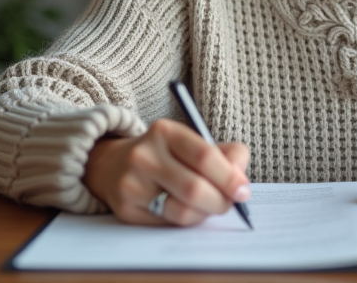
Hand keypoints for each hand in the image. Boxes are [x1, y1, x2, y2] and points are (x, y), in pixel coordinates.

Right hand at [81, 118, 250, 226]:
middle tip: (231, 204)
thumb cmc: (167, 155)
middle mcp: (144, 155)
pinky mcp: (125, 209)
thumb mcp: (193, 142)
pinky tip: (185, 210)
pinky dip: (185, 221)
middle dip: (221, 201)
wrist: (113, 165)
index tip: (243, 191)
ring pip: (182, 211)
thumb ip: (226, 155)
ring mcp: (132, 183)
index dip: (229, 177)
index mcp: (165, 132)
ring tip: (208, 206)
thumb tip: (241, 184)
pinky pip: (167, 223)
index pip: (204, 156)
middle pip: (194, 188)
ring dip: (204, 214)